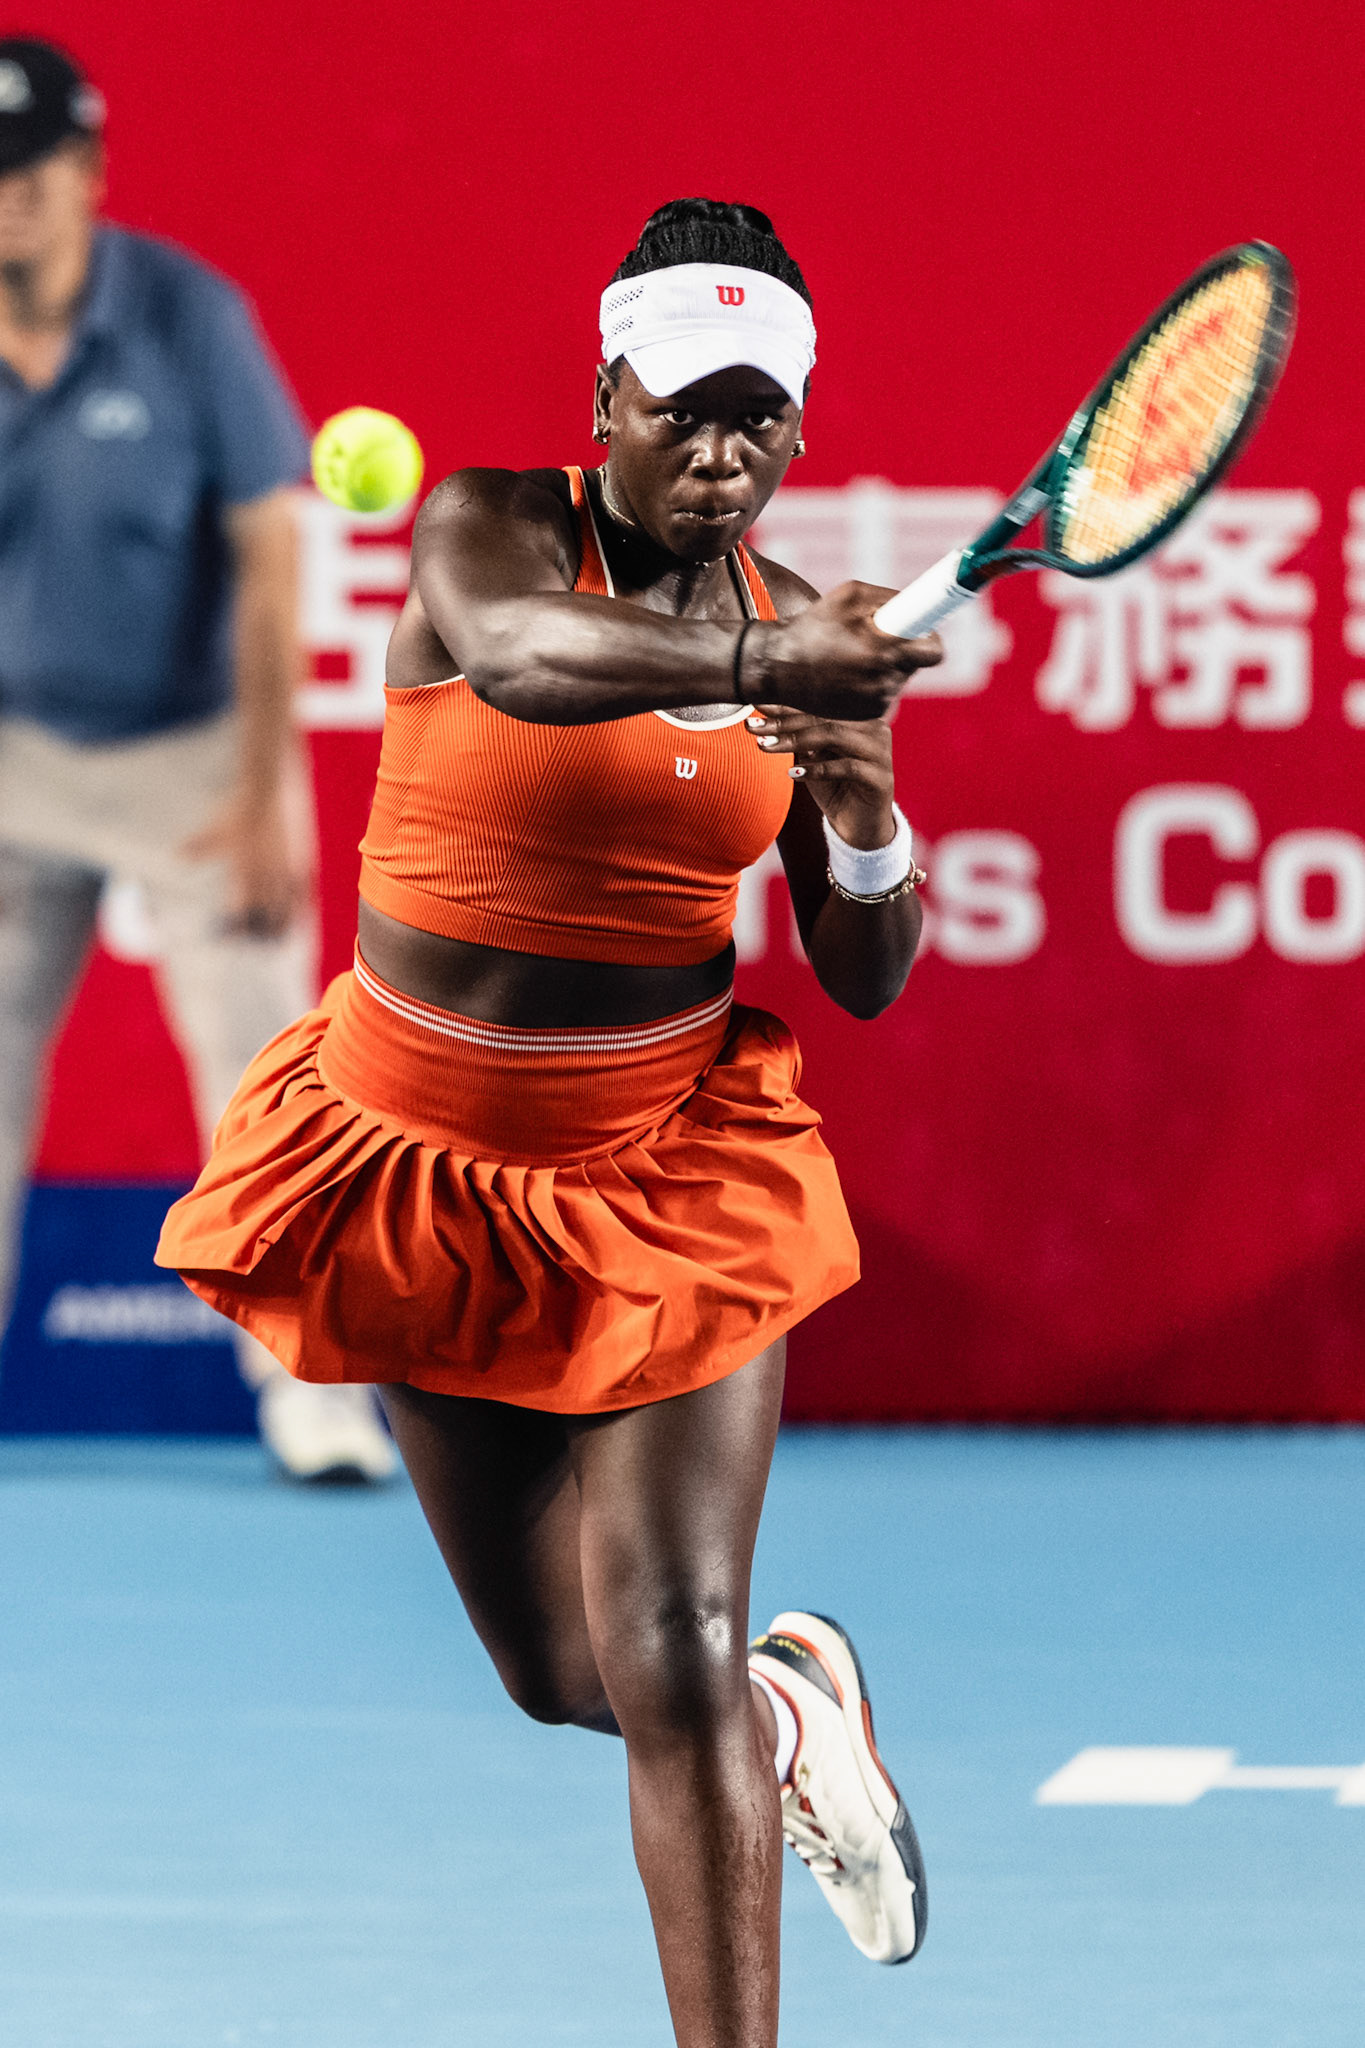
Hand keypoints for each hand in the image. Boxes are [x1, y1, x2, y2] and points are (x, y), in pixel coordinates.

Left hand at [180, 785, 309, 938]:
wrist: (264, 791)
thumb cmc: (237, 810)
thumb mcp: (214, 828)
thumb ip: (200, 846)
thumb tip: (177, 857)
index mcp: (244, 871)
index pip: (241, 909)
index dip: (237, 927)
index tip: (233, 935)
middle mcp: (265, 874)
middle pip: (265, 914)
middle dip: (260, 931)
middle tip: (258, 942)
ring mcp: (284, 868)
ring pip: (287, 905)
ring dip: (283, 922)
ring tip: (281, 936)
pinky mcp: (300, 858)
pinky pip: (304, 886)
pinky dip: (302, 901)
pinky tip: (302, 909)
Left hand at [747, 705, 897, 848]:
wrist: (860, 829)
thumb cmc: (834, 789)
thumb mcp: (813, 758)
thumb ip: (798, 736)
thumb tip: (763, 709)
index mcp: (859, 718)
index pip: (817, 708)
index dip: (785, 706)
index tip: (754, 704)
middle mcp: (874, 729)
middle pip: (823, 719)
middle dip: (784, 723)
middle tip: (751, 727)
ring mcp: (881, 753)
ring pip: (833, 736)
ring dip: (795, 741)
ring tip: (765, 747)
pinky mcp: (881, 778)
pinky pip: (846, 767)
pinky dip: (817, 769)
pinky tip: (793, 774)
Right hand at [750, 582, 941, 720]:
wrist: (778, 668)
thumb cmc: (812, 627)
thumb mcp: (849, 596)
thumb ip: (889, 598)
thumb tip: (917, 605)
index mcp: (884, 651)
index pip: (934, 651)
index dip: (930, 637)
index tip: (920, 629)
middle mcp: (885, 681)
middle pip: (916, 662)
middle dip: (902, 647)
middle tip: (876, 637)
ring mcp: (877, 702)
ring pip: (899, 677)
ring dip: (885, 664)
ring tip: (852, 655)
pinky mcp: (868, 715)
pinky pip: (884, 692)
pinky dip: (872, 681)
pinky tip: (847, 673)